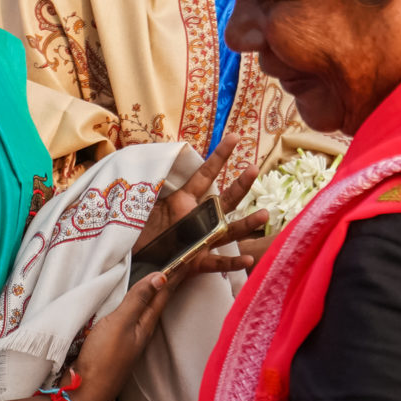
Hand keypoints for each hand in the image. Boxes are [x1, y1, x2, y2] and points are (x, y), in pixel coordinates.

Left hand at [132, 137, 270, 278]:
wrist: (136, 261)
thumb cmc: (139, 232)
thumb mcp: (142, 205)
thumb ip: (148, 189)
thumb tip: (140, 164)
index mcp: (184, 201)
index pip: (205, 174)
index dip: (219, 156)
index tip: (233, 137)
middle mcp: (199, 219)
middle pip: (226, 200)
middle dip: (241, 185)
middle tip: (254, 169)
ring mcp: (202, 240)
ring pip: (229, 231)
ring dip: (247, 223)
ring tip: (264, 214)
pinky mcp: (198, 261)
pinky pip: (217, 263)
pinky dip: (233, 263)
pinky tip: (248, 260)